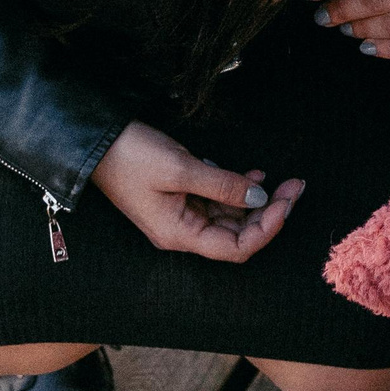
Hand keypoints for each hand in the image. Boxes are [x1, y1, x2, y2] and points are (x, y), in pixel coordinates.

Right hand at [91, 120, 303, 261]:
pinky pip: (217, 199)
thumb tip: (261, 196)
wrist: (94, 142)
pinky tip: (255, 172)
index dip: (267, 228)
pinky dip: (238, 187)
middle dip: (270, 212)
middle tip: (295, 186)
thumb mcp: (181, 168)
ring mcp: (182, 213)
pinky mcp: (181, 196)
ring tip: (283, 179)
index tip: (286, 202)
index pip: (236, 248)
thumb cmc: (130, 157)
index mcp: (179, 234)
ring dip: (258, 199)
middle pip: (237, 233)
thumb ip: (223, 184)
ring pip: (231, 215)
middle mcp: (183, 231)